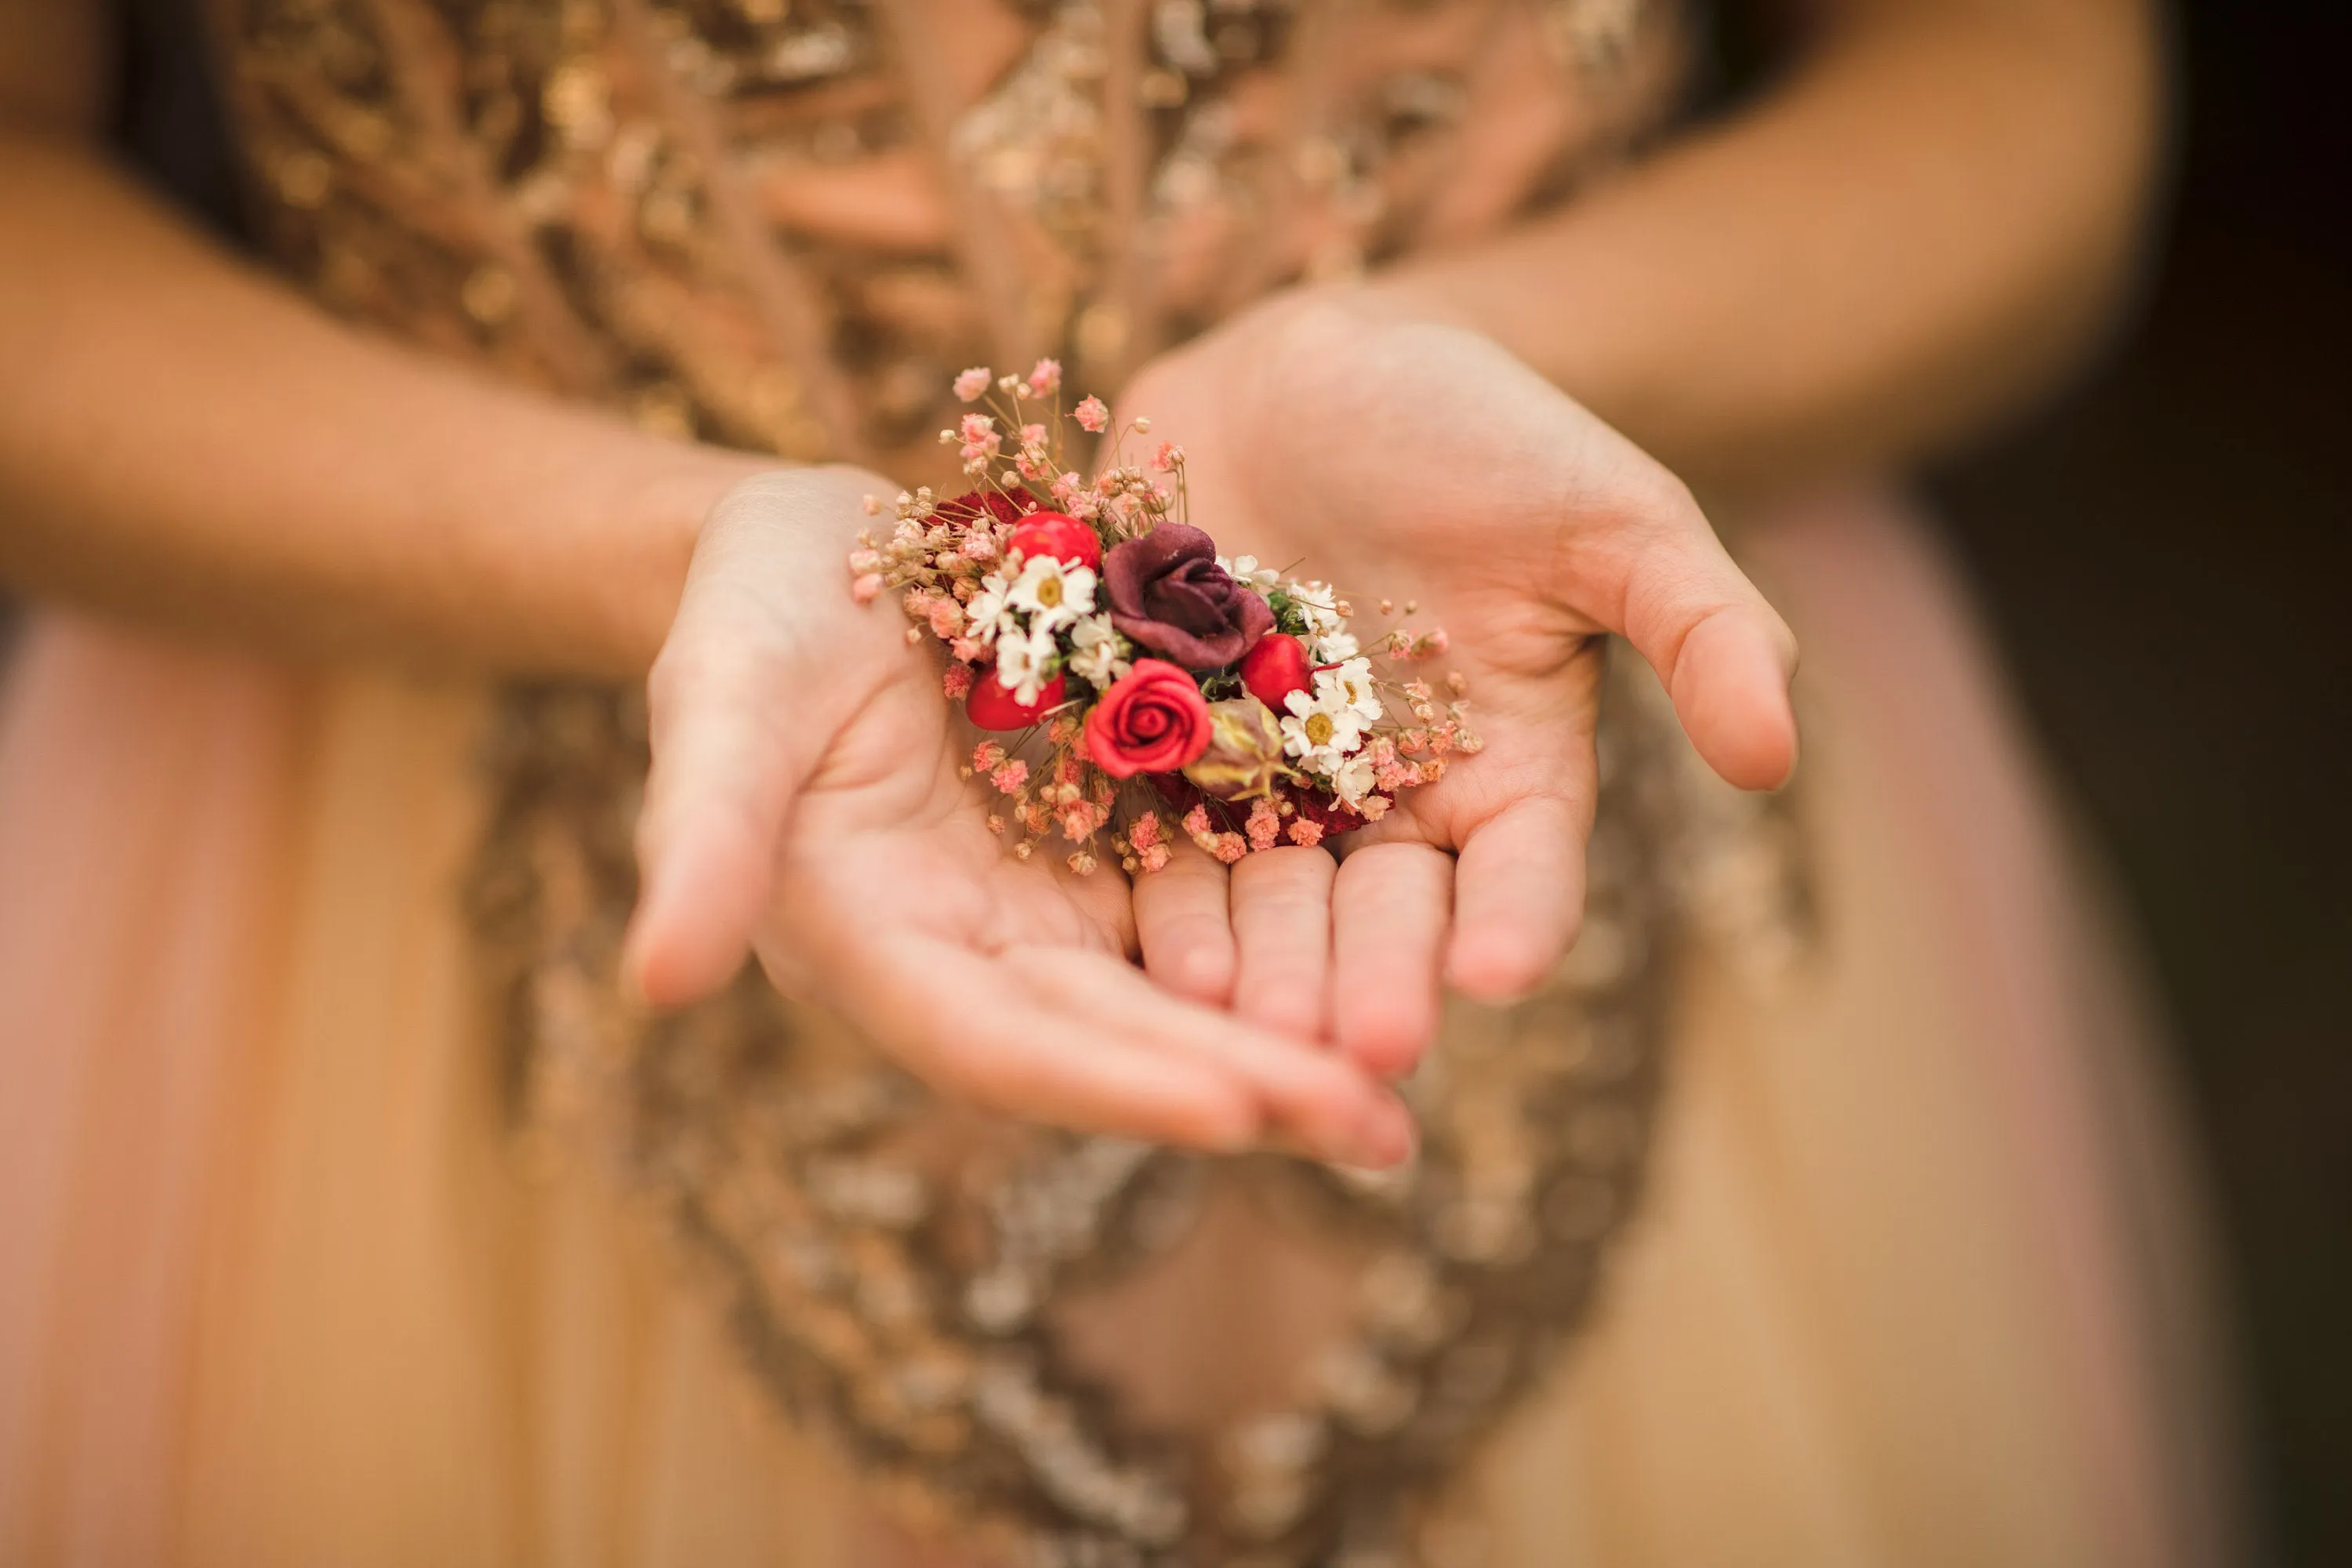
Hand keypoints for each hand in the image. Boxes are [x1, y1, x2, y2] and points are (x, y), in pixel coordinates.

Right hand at [622, 466, 1412, 1165]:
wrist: (817, 542)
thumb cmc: (748, 615)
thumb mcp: (723, 704)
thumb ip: (704, 834)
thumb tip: (658, 983)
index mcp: (881, 946)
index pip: (1006, 1045)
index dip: (1117, 1083)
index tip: (1238, 1112)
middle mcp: (978, 952)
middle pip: (1119, 1042)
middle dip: (1244, 1090)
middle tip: (1378, 1131)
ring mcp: (1052, 903)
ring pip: (1182, 994)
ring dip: (1290, 1042)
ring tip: (1406, 1084)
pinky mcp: (1111, 840)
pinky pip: (1211, 902)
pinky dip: (1292, 939)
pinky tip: (1390, 952)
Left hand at [1115, 296, 1798, 1073]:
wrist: (1318, 370)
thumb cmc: (1487, 436)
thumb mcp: (1616, 517)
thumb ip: (1702, 627)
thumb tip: (1778, 756)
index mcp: (1507, 776)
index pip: (1522, 873)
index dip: (1513, 923)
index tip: (1498, 972)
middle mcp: (1386, 807)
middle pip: (1381, 916)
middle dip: (1368, 979)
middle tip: (1354, 1047)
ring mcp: (1265, 787)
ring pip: (1263, 897)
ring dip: (1253, 964)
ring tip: (1233, 1020)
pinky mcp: (1158, 752)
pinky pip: (1152, 830)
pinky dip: (1148, 886)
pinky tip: (1141, 941)